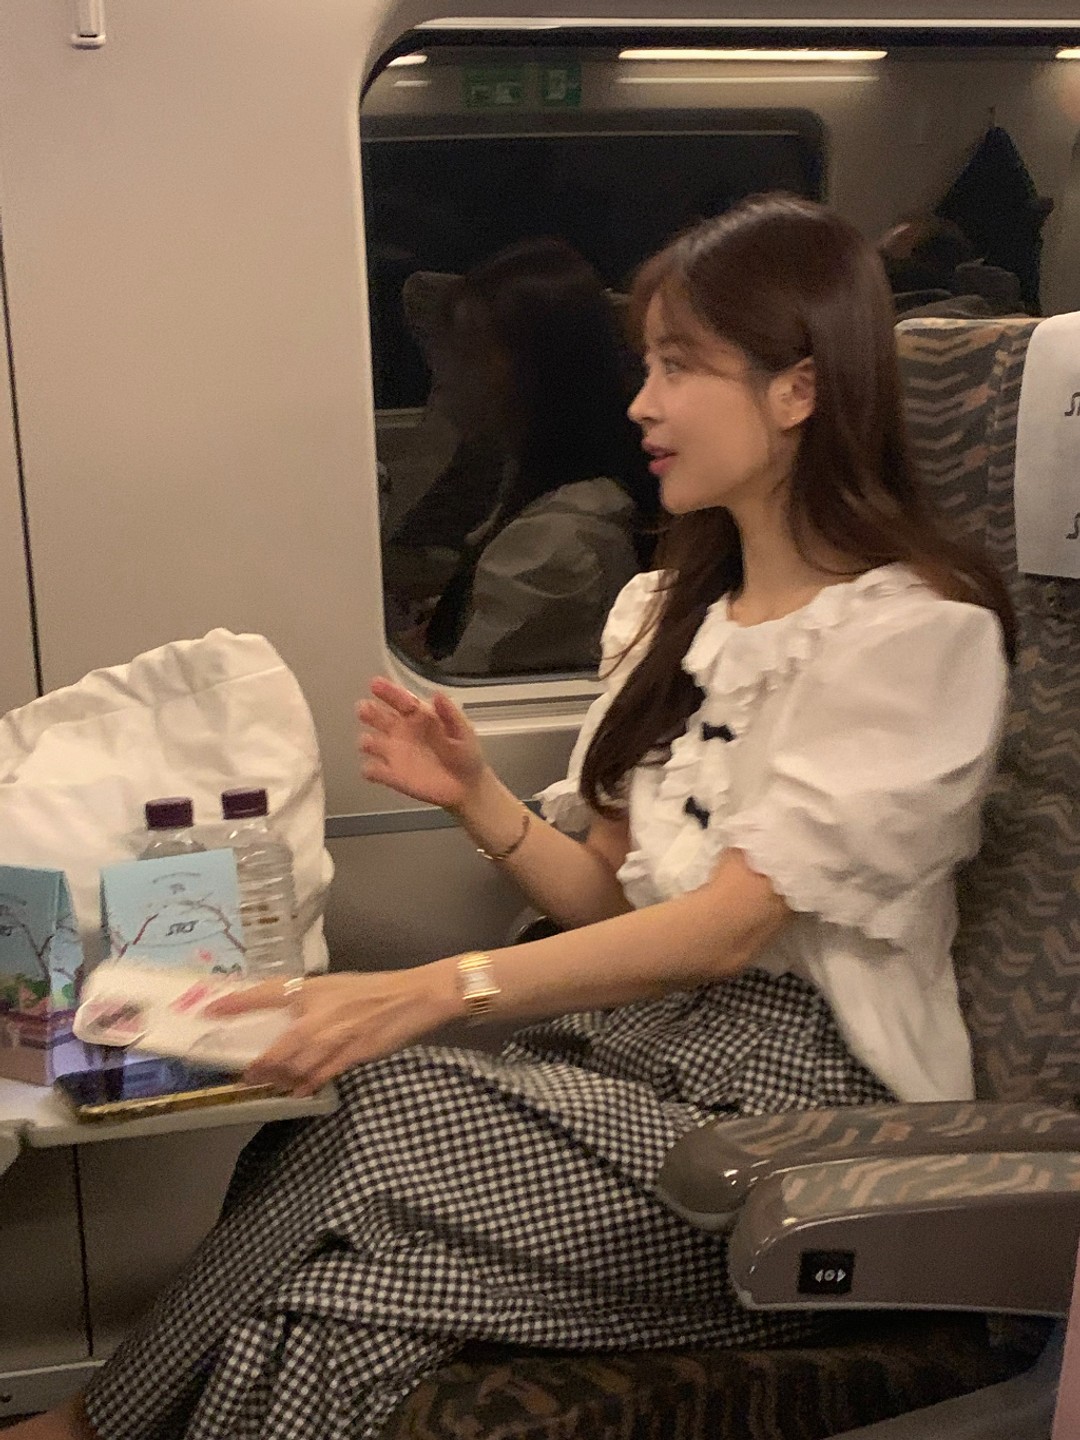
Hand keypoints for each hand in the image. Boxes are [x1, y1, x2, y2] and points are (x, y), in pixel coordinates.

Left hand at [205, 968, 455, 1095]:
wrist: (412, 997)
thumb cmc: (372, 989)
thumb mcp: (335, 986)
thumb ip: (309, 1001)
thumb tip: (285, 1018)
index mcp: (312, 990)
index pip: (265, 994)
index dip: (236, 1003)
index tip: (211, 1011)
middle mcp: (318, 1014)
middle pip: (277, 1049)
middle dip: (258, 1066)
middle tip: (244, 1074)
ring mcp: (334, 1038)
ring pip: (296, 1068)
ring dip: (278, 1079)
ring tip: (266, 1083)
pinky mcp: (351, 1055)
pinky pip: (320, 1076)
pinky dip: (305, 1086)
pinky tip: (297, 1091)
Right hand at [357, 676, 486, 809]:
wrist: (467, 787)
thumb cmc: (466, 754)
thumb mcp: (463, 732)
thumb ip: (450, 714)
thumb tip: (437, 695)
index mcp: (418, 716)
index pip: (400, 700)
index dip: (388, 691)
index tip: (375, 684)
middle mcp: (401, 731)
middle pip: (378, 718)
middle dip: (369, 712)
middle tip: (364, 709)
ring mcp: (394, 753)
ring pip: (370, 742)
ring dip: (367, 741)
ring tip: (370, 742)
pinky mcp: (392, 776)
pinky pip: (373, 771)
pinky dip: (370, 769)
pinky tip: (372, 769)